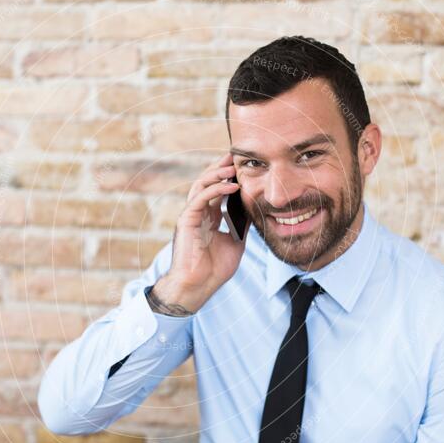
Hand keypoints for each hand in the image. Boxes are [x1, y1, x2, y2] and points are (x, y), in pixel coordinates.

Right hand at [152, 153, 249, 312]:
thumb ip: (242, 225)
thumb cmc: (214, 269)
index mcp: (209, 216)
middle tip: (238, 156)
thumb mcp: (236, 242)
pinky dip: (216, 189)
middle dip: (222, 167)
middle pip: (208, 181)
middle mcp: (199, 212)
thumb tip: (256, 210)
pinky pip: (200, 198)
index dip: (228, 175)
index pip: (218, 188)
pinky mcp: (187, 220)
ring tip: (234, 166)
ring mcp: (191, 215)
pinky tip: (231, 186)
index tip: (244, 165)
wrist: (198, 286)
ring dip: (217, 173)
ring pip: (201, 184)